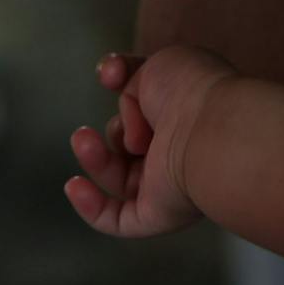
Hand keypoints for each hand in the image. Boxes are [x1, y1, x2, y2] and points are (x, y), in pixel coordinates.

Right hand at [67, 47, 234, 238]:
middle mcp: (179, 146)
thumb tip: (124, 107)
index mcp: (187, 107)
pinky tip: (74, 185)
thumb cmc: (191, 90)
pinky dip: (90, 206)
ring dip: (95, 158)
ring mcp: (169, 182)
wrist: (209, 129)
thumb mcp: (157, 65)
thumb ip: (132, 77)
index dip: (122, 80)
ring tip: (83, 138)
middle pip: (127, 140)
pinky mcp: (158, 214)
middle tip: (131, 117)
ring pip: (117, 176)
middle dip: (117, 126)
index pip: (146, 99)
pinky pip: (116, 219)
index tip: (110, 73)